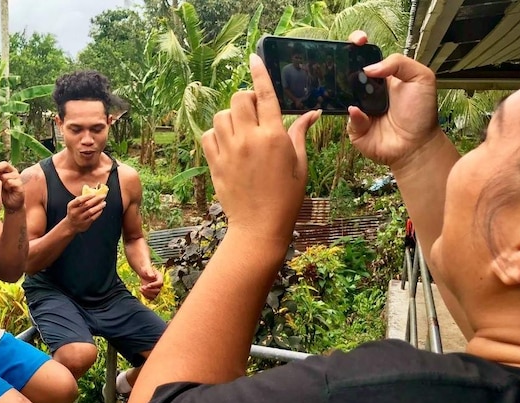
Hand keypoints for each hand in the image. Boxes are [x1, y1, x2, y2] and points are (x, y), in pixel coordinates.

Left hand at [0, 162, 24, 212]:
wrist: (10, 204)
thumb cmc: (0, 193)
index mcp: (6, 170)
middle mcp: (12, 172)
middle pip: (4, 165)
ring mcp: (17, 178)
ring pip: (7, 175)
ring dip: (2, 181)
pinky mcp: (20, 185)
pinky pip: (12, 182)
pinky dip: (7, 185)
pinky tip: (5, 189)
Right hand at [64, 193, 106, 233]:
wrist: (71, 225)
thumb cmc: (74, 212)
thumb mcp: (73, 206)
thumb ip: (80, 200)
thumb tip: (91, 192)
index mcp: (71, 206)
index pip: (79, 200)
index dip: (87, 196)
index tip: (94, 194)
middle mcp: (75, 212)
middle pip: (87, 205)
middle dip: (96, 199)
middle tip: (103, 196)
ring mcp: (80, 218)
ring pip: (91, 211)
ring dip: (99, 206)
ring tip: (104, 203)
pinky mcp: (85, 224)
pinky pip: (93, 217)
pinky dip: (98, 213)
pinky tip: (101, 209)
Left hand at [139, 266, 163, 300]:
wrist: (144, 273)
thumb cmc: (146, 269)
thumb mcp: (147, 268)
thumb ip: (149, 271)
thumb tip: (152, 276)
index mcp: (160, 278)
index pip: (160, 283)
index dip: (154, 285)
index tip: (147, 285)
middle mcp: (160, 285)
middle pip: (157, 290)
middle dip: (149, 290)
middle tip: (142, 287)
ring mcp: (156, 289)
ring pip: (154, 296)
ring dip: (147, 294)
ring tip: (140, 289)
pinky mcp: (152, 293)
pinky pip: (151, 298)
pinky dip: (145, 296)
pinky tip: (140, 290)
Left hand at [201, 54, 320, 242]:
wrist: (259, 226)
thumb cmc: (286, 197)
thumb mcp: (299, 164)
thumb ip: (299, 134)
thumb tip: (311, 113)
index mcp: (274, 137)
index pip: (265, 95)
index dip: (259, 73)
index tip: (254, 58)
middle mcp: (248, 139)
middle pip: (238, 99)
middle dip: (245, 100)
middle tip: (254, 113)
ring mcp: (228, 151)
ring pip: (220, 116)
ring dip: (230, 117)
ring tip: (240, 131)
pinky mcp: (214, 163)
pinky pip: (207, 136)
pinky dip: (215, 134)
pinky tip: (226, 144)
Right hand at [346, 31, 441, 171]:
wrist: (417, 144)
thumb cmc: (421, 113)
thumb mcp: (421, 77)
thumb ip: (398, 63)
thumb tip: (369, 68)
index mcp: (383, 75)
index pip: (366, 55)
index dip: (358, 44)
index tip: (358, 41)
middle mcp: (368, 89)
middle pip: (349, 71)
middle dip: (345, 64)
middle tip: (347, 62)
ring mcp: (359, 107)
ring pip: (344, 93)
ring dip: (347, 90)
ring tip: (354, 89)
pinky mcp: (354, 125)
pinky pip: (348, 116)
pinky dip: (355, 115)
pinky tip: (362, 114)